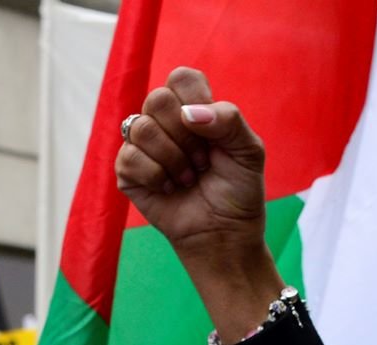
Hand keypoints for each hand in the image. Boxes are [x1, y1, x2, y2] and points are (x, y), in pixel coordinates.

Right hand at [115, 67, 285, 342]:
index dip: (196, 102)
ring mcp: (143, 146)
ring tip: (187, 178)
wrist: (225, 234)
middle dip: (185, 137)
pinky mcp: (127, 172)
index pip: (181, 78)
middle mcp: (165, 121)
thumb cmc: (237, 192)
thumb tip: (188, 114)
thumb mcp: (249, 151)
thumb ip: (229, 119)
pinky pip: (128, 158)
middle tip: (201, 162)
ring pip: (140, 127)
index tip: (212, 134)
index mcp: (192, 107)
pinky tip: (169, 189)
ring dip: (171, 159)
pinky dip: (155, 176)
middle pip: (158, 99)